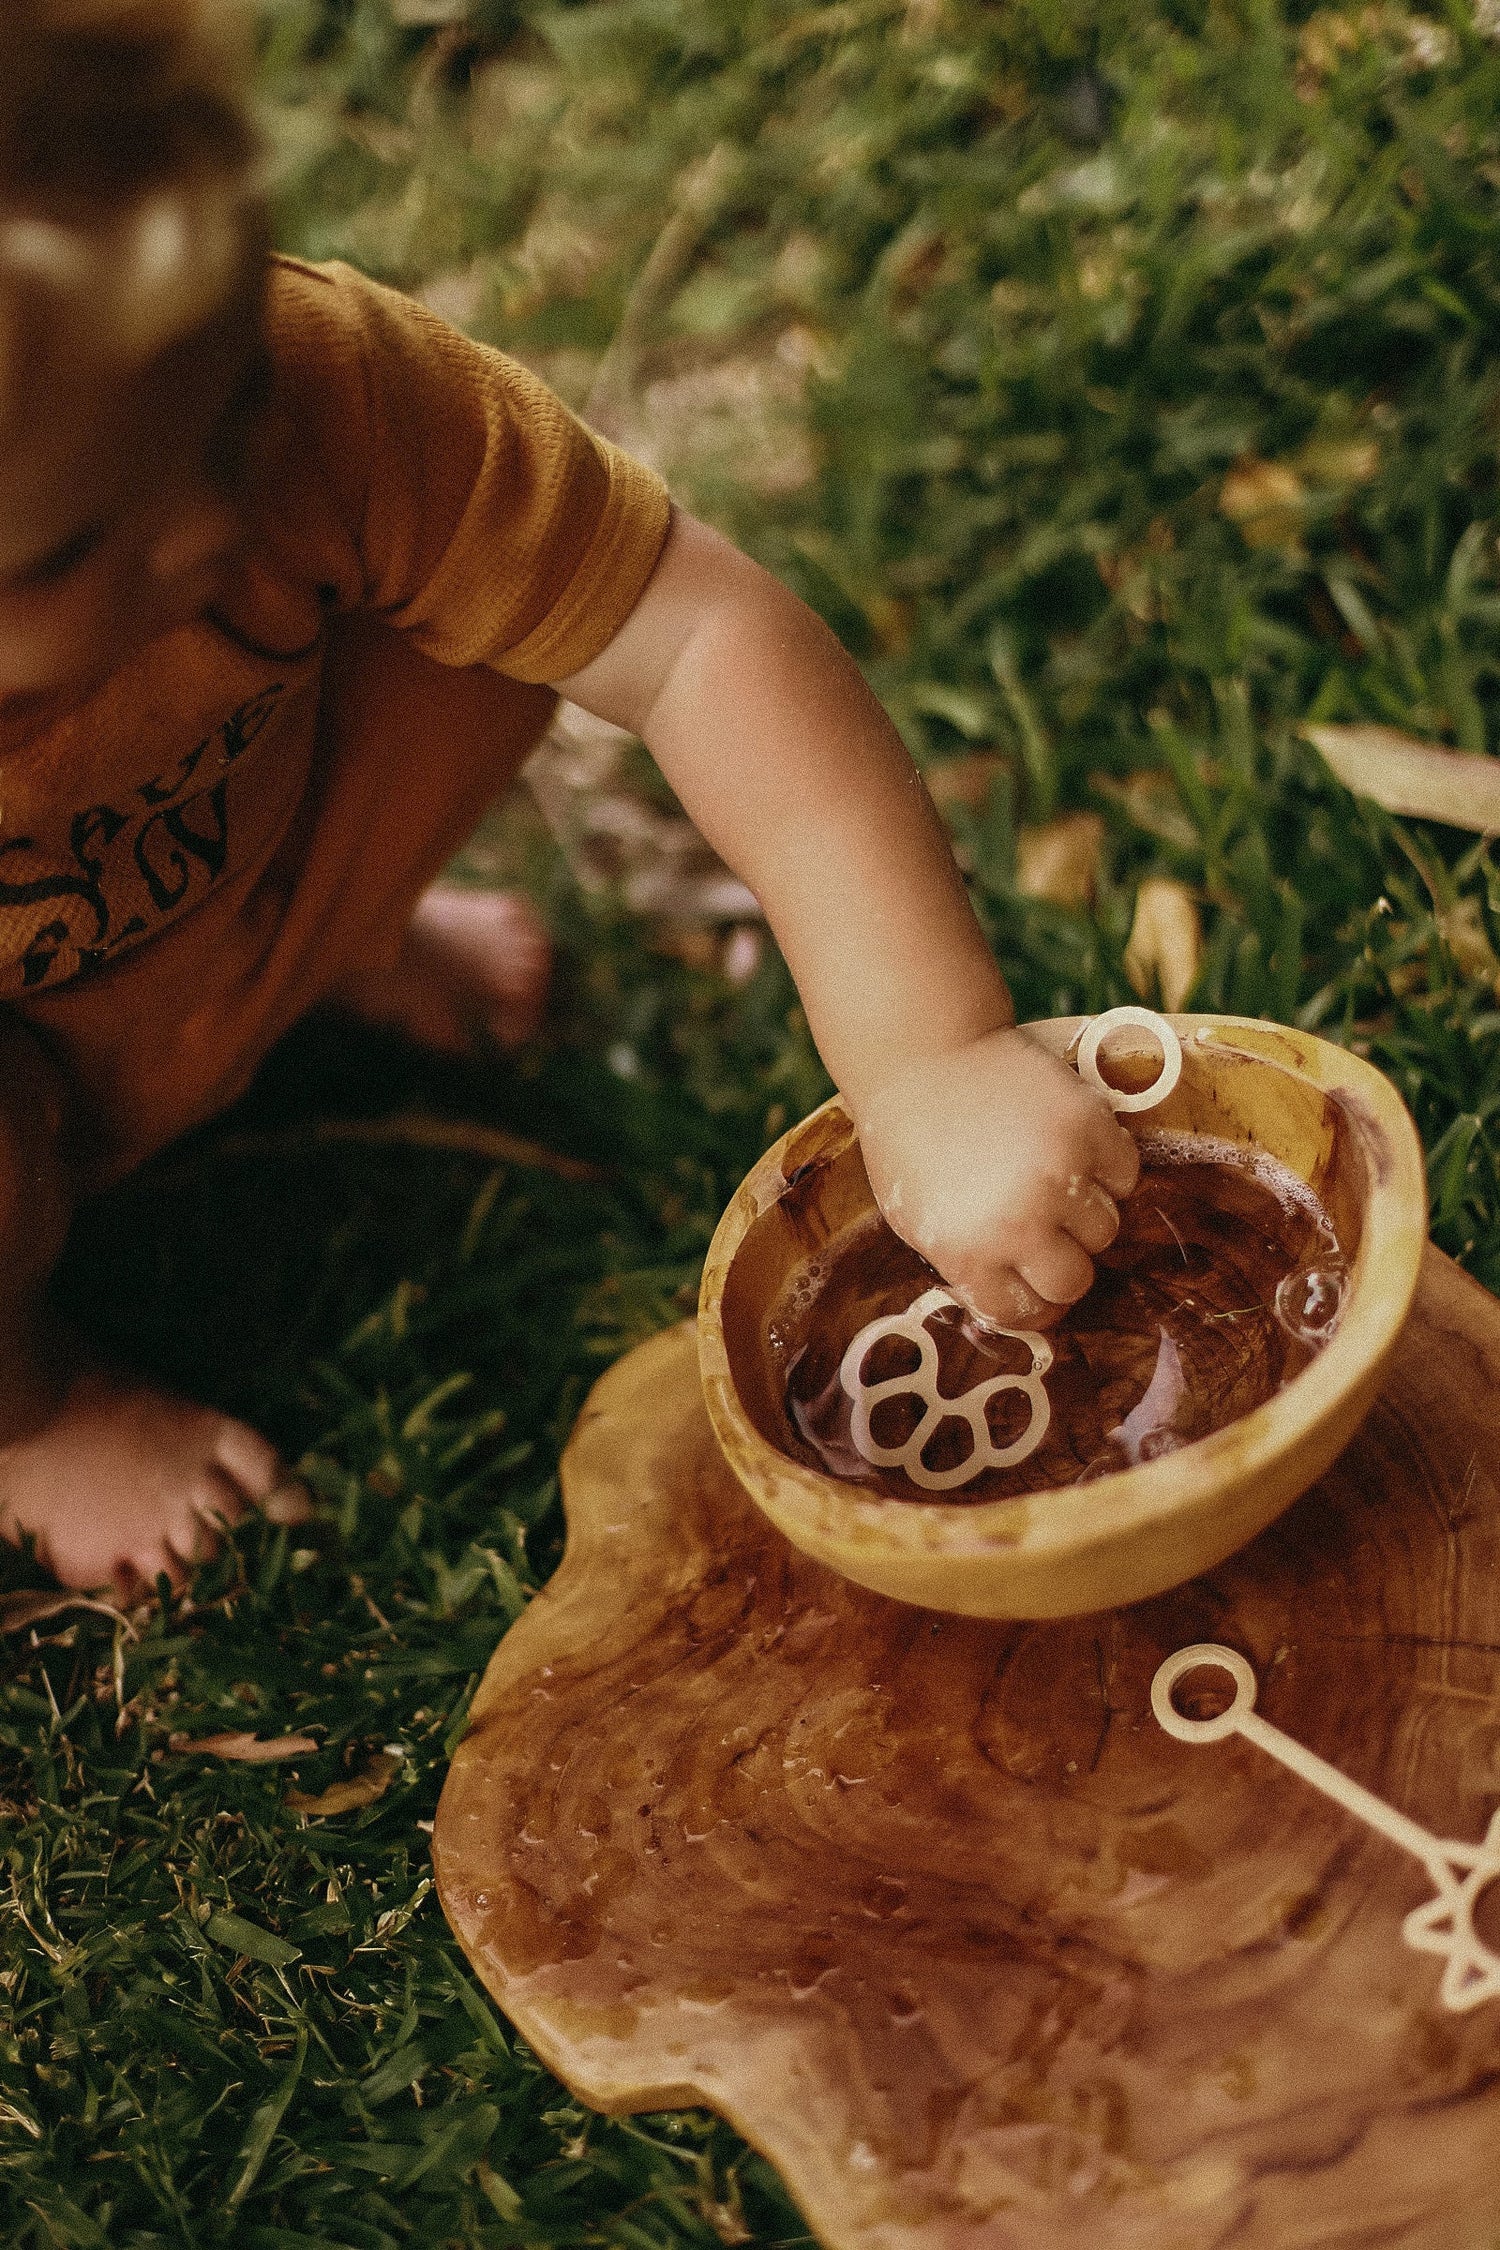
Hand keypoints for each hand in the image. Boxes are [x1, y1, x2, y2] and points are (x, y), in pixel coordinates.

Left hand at [854, 1026, 1140, 1328]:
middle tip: (1049, 1231)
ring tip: (1055, 1178)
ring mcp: (1059, 1174)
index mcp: (968, 1254)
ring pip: (1107, 1229)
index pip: (1025, 1313)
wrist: (924, 1052)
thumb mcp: (918, 1220)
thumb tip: (1020, 1298)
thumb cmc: (911, 1138)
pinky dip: (1108, 1167)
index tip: (1033, 1283)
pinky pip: (1126, 1175)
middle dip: (1064, 1262)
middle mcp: (1019, 1223)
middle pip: (1075, 1281)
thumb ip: (967, 1264)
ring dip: (1087, 1211)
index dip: (1032, 1301)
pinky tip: (1073, 1147)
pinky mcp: (1090, 1127)